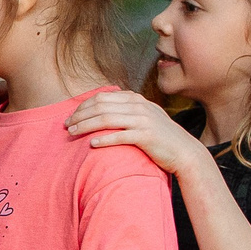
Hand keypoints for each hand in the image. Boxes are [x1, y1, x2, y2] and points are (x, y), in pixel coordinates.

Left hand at [65, 89, 204, 173]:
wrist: (184, 151)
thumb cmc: (159, 136)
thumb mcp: (144, 116)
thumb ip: (126, 109)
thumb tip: (100, 109)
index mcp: (136, 99)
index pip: (102, 98)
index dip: (83, 106)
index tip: (71, 116)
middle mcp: (139, 106)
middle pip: (100, 107)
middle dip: (80, 115)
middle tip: (67, 126)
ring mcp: (143, 121)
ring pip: (106, 119)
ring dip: (86, 126)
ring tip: (73, 134)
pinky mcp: (146, 136)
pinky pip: (120, 136)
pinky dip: (104, 139)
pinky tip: (92, 145)